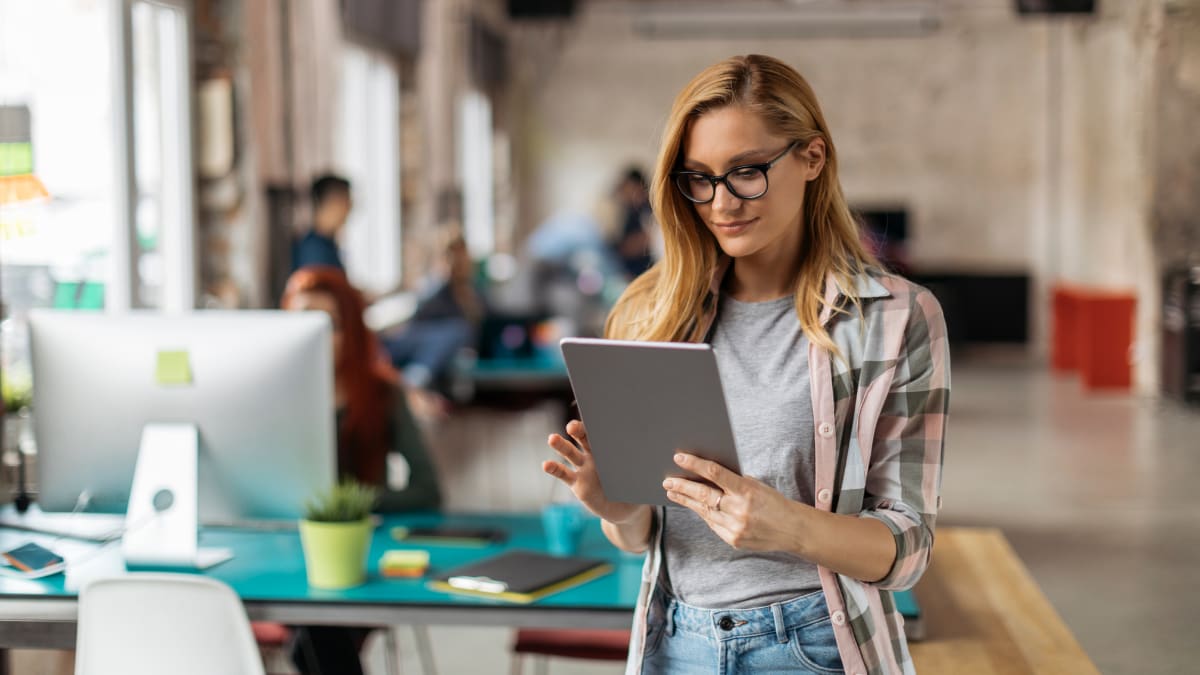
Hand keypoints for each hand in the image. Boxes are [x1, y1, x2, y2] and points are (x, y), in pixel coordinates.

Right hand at [543, 420, 640, 523]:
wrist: (625, 509)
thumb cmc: (635, 487)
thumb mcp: (640, 475)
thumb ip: (641, 465)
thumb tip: (651, 456)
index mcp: (610, 448)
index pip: (601, 432)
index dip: (596, 423)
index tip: (593, 416)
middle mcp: (594, 455)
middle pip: (582, 437)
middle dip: (577, 430)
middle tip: (572, 426)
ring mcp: (583, 469)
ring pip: (570, 453)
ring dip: (560, 445)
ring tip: (552, 439)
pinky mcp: (577, 484)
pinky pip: (564, 474)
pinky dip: (554, 469)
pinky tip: (547, 464)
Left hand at [663, 452, 807, 552]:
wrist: (792, 529)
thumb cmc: (773, 502)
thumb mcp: (756, 485)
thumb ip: (733, 481)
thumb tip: (705, 473)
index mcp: (746, 490)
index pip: (715, 473)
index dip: (694, 464)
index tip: (679, 458)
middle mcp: (739, 510)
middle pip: (703, 495)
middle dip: (682, 487)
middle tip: (667, 481)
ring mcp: (735, 527)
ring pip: (704, 511)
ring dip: (686, 501)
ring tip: (673, 493)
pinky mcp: (733, 540)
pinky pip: (712, 524)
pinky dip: (703, 514)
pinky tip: (693, 506)